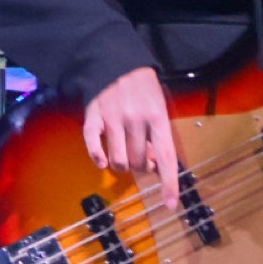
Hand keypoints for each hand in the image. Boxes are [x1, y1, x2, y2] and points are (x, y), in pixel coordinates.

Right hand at [81, 66, 178, 183]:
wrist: (114, 59)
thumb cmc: (142, 86)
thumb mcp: (158, 106)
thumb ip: (158, 135)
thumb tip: (154, 165)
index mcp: (157, 117)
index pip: (166, 157)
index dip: (169, 183)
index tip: (169, 204)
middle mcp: (135, 120)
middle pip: (139, 163)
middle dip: (141, 166)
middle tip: (141, 155)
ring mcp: (112, 119)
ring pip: (118, 161)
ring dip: (122, 163)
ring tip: (124, 152)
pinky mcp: (92, 117)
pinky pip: (93, 146)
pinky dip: (97, 157)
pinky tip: (102, 159)